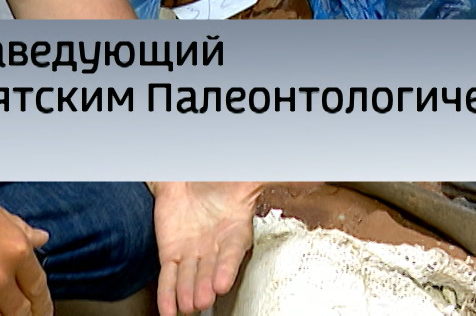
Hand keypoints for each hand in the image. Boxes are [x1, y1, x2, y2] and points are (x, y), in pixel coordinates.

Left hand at [149, 181, 260, 315]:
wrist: (183, 174)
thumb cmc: (218, 179)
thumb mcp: (245, 179)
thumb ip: (270, 180)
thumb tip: (309, 178)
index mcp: (235, 232)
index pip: (232, 253)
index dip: (227, 268)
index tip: (222, 283)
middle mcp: (214, 248)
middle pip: (210, 271)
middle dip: (206, 286)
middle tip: (203, 299)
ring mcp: (192, 254)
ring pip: (189, 277)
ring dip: (187, 293)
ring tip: (187, 307)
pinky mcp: (170, 254)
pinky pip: (168, 277)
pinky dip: (166, 295)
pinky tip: (168, 311)